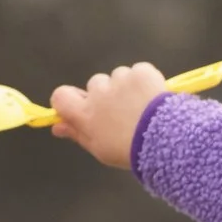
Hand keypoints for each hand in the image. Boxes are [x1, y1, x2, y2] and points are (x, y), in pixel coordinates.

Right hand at [51, 63, 167, 168]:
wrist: (164, 140)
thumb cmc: (129, 150)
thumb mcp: (100, 149)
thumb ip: (77, 134)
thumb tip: (57, 127)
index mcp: (85, 113)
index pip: (61, 95)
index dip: (69, 99)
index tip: (81, 106)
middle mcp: (98, 93)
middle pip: (95, 84)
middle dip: (105, 94)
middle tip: (124, 112)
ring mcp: (120, 79)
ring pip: (118, 76)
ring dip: (126, 86)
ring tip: (142, 107)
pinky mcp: (141, 72)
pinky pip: (138, 71)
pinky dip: (144, 81)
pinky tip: (154, 97)